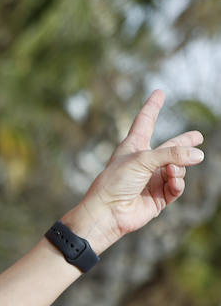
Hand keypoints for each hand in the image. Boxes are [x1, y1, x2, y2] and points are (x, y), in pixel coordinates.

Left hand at [70, 90, 204, 251]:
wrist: (107, 213)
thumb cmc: (115, 182)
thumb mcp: (142, 160)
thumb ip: (172, 154)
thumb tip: (198, 155)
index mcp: (132, 147)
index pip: (145, 122)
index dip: (152, 107)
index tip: (159, 92)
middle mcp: (143, 162)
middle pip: (170, 147)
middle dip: (184, 143)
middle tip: (198, 137)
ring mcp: (151, 180)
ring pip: (177, 168)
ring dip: (179, 168)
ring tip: (172, 172)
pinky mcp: (158, 197)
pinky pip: (176, 186)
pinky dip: (177, 184)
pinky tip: (174, 182)